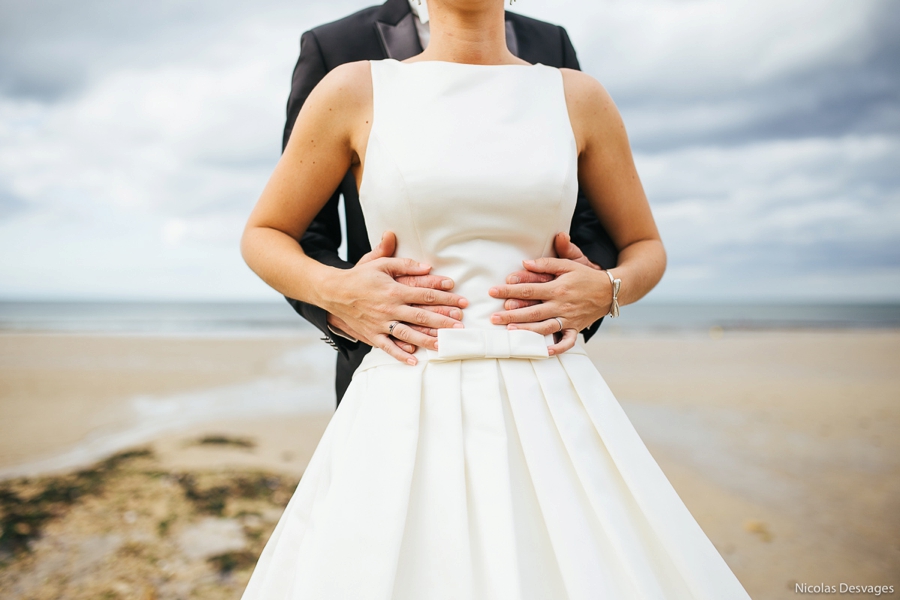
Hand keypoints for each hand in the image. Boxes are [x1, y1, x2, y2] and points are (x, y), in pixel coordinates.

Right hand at [322, 231, 467, 364]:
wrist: (334, 291)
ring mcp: (381, 324)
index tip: (461, 302)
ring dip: (427, 340)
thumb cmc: (360, 276)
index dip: (445, 298)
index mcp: (394, 290)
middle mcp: (389, 309)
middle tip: (460, 327)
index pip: (425, 295)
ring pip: (408, 334)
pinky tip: (414, 360)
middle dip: (443, 322)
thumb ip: (404, 263)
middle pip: (421, 316)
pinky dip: (400, 355)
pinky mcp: (372, 334)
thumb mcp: (381, 263)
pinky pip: (388, 347)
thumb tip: (427, 266)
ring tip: (444, 345)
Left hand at [488, 232, 610, 355]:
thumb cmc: (586, 276)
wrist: (610, 290)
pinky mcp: (577, 328)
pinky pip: (568, 341)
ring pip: (545, 327)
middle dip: (511, 315)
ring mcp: (569, 319)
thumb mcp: (568, 264)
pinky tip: (546, 351)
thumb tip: (525, 263)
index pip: (529, 290)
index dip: (510, 290)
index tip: (493, 292)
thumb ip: (546, 263)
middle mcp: (562, 305)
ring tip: (510, 331)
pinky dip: (558, 347)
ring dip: (527, 330)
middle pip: (533, 312)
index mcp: (558, 288)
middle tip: (493, 318)